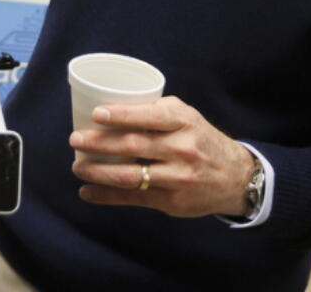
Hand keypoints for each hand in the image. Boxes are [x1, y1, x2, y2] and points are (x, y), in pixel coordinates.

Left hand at [68, 96, 254, 217]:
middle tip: (75, 139)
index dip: (121, 115)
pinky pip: (134, 198)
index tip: (96, 114)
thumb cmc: (201, 140)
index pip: (150, 117)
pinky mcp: (172, 202)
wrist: (235, 177)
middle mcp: (182, 149)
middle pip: (134, 145)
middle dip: (99, 143)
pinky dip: (107, 196)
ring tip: (77, 167)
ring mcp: (178, 178)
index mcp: (184, 122)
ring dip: (98, 172)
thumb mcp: (188, 117)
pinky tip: (87, 192)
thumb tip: (115, 107)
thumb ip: (157, 111)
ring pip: (130, 175)